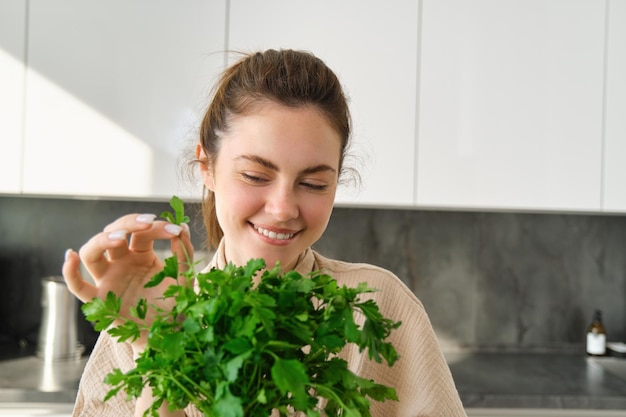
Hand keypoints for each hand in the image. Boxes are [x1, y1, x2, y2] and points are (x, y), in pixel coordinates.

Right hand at [62, 213, 193, 350]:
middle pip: (114, 233)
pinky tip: (70, 256)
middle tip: (148, 222)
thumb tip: (184, 228)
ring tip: (120, 237)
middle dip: (129, 223)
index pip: (142, 233)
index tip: (176, 229)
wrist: (170, 335)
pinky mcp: (99, 301)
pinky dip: (69, 272)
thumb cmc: (175, 306)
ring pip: (92, 252)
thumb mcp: (184, 278)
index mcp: (141, 256)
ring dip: (102, 239)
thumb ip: (184, 255)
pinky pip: (78, 286)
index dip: (156, 227)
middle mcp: (121, 263)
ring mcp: (108, 279)